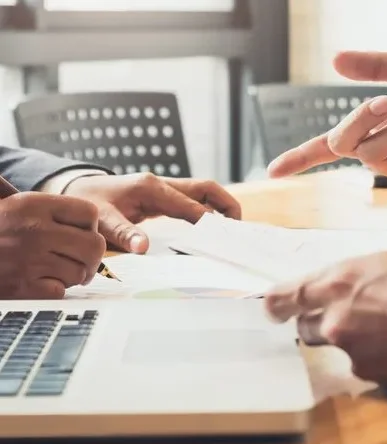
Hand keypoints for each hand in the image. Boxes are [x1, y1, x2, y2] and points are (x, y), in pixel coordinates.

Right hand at [0, 192, 104, 298]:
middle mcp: (35, 230)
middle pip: (95, 246)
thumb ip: (51, 209)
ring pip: (81, 272)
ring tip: (53, 269)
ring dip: (72, 275)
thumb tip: (89, 216)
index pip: (90, 213)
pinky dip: (54, 289)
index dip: (90, 226)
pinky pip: (61, 291)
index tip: (79, 233)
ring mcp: (29, 260)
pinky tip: (40, 281)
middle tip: (80, 260)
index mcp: (35, 205)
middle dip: (91, 256)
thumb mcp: (16, 204)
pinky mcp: (23, 286)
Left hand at [65, 172, 241, 252]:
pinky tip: (214, 226)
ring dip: (222, 207)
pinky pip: (194, 199)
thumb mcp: (103, 221)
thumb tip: (144, 248)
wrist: (79, 191)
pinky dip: (209, 210)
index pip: (191, 206)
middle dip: (227, 206)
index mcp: (151, 189)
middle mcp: (162, 184)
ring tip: (233, 229)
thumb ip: (124, 234)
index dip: (210, 222)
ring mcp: (165, 187)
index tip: (224, 238)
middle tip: (240, 229)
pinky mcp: (165, 195)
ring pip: (204, 192)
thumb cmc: (92, 205)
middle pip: (206, 189)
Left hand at [265, 248, 386, 394]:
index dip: (276, 304)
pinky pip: (364, 365)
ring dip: (352, 340)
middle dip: (320, 322)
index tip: (271, 309)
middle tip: (351, 316)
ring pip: (338, 347)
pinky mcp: (373, 377)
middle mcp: (336, 319)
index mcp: (340, 280)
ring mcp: (353, 351)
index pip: (287, 296)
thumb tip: (352, 287)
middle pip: (306, 328)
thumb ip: (362, 277)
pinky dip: (376, 358)